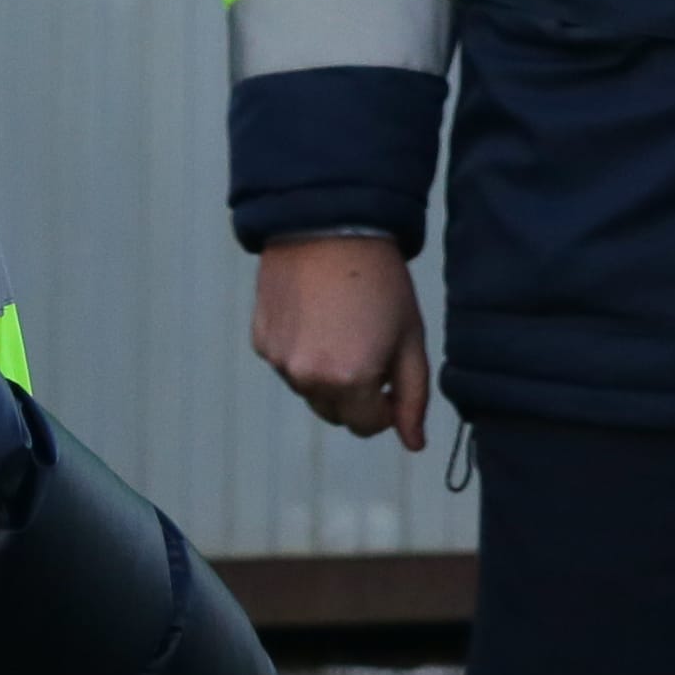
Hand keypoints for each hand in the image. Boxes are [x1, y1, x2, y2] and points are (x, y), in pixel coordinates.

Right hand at [252, 235, 429, 448]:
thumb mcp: (410, 341)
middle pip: (337, 413)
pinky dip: (304, 353)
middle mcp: (307, 378)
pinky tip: (319, 317)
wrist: (330, 230)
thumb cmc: (381, 284)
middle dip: (357, 394)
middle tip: (372, 347)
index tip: (393, 376)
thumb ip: (413, 398)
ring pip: (310, 390)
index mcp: (350, 381)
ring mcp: (279, 361)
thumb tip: (413, 444)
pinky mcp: (261, 342)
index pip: (368, 425)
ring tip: (345, 326)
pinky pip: (288, 365)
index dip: (386, 405)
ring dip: (328, 374)